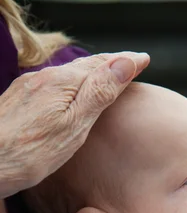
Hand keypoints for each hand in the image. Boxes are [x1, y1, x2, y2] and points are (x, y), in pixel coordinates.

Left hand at [0, 51, 149, 198]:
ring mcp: (27, 88)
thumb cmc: (30, 153)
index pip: (102, 65)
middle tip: (131, 63)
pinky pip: (52, 83)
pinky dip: (71, 82)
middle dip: (110, 63)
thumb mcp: (74, 126)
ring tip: (106, 75)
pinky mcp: (17, 100)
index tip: (144, 59)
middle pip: (84, 66)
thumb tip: (125, 63)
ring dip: (90, 71)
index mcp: (62, 82)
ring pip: (67, 73)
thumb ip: (99, 93)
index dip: (125, 61)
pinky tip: (70, 91)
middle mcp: (43, 78)